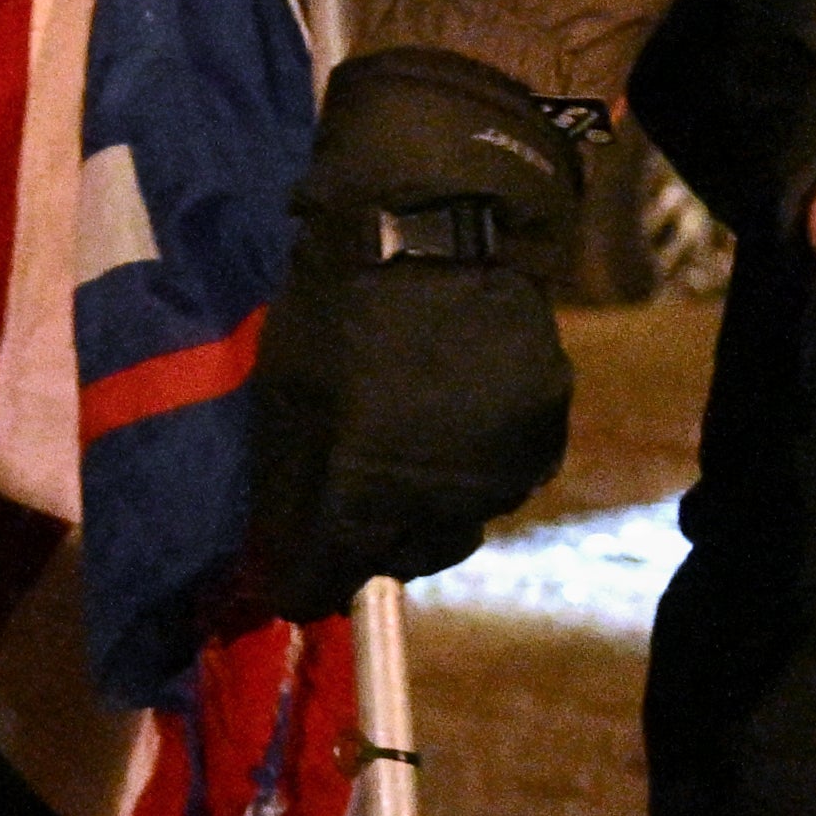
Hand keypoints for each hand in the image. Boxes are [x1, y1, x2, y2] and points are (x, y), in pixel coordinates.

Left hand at [241, 46, 587, 613]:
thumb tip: (271, 572)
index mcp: (365, 490)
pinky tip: (447, 427)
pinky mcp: (543, 437)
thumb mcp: (284, 398)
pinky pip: (500, 482)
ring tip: (397, 459)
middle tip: (340, 510)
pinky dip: (470, 472)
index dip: (299, 586)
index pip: (325, 578)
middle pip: (398, 559)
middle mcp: (441, 499)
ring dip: (422, 514)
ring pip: (456, 525)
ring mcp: (501, 471)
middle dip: (364, 547)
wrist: (438, 230)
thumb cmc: (338, 309)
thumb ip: (283, 494)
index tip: (282, 584)